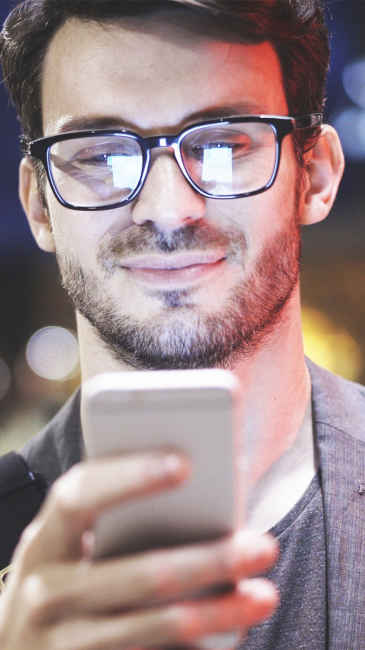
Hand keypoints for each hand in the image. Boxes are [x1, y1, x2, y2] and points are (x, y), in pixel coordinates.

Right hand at [0, 451, 278, 648]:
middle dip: (208, 559)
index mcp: (42, 540)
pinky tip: (229, 633)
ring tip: (262, 595)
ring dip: (216, 612)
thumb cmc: (63, 576)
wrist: (20, 647)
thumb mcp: (70, 544)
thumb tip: (201, 492)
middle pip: (138, 573)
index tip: (186, 463)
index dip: (129, 476)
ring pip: (153, 626)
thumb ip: (112, 518)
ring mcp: (60, 644)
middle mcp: (43, 593)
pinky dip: (195, 646)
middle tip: (262, 545)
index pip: (78, 496)